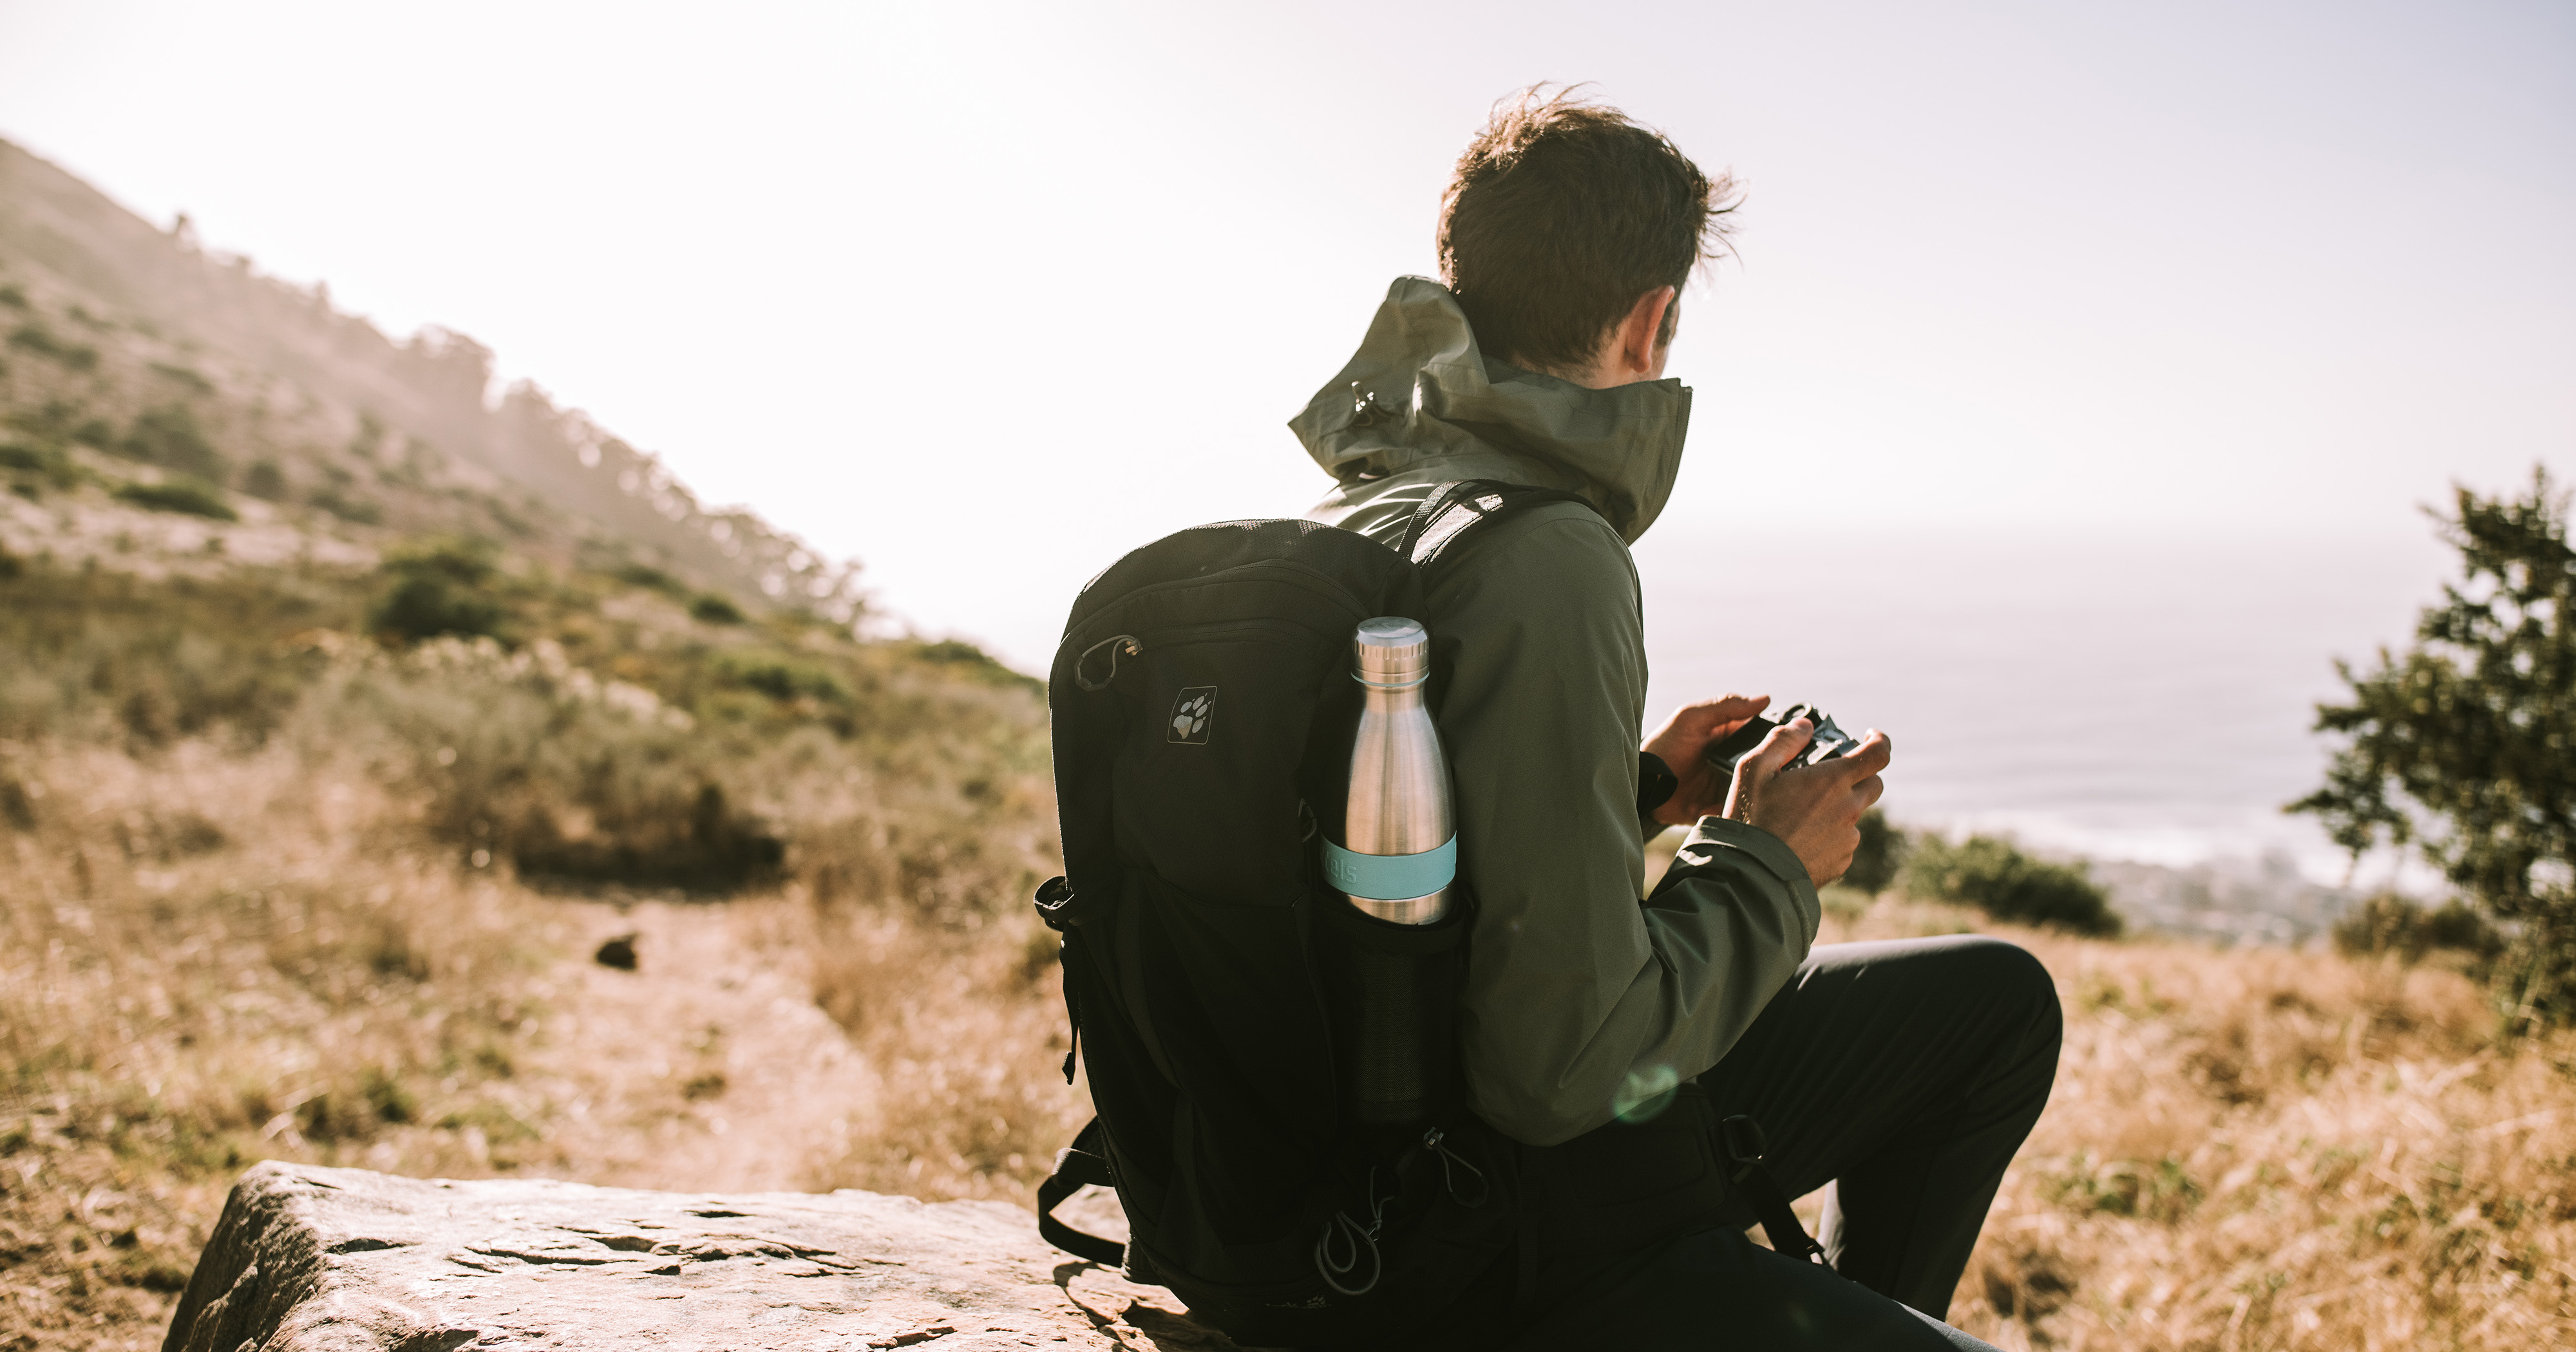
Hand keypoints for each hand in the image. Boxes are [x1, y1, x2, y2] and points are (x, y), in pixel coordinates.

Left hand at [1642, 694, 1771, 827]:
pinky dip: (1723, 811)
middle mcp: (1736, 762)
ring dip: (1746, 795)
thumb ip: (1725, 707)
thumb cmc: (1664, 745)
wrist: (1643, 782)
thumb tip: (1764, 699)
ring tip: (1726, 795)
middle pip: (1766, 768)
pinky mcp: (1719, 807)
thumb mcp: (1691, 719)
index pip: (1767, 738)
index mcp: (1734, 737)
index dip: (1778, 742)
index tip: (1784, 747)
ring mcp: (1729, 786)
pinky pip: (1733, 812)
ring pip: (1754, 792)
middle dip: (1766, 774)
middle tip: (1753, 777)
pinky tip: (1704, 807)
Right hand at [1721, 720, 1890, 885]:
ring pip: (1854, 815)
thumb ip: (1782, 740)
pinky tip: (1800, 839)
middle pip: (1873, 784)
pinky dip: (1829, 836)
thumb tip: (1804, 726)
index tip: (1869, 738)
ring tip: (1801, 816)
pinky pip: (1843, 842)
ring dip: (1838, 809)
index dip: (1879, 741)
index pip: (1878, 754)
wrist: (1752, 876)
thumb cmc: (1751, 819)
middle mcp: (1849, 809)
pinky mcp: (1842, 862)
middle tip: (1828, 778)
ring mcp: (1848, 838)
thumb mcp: (1754, 769)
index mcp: (1833, 781)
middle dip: (1858, 776)